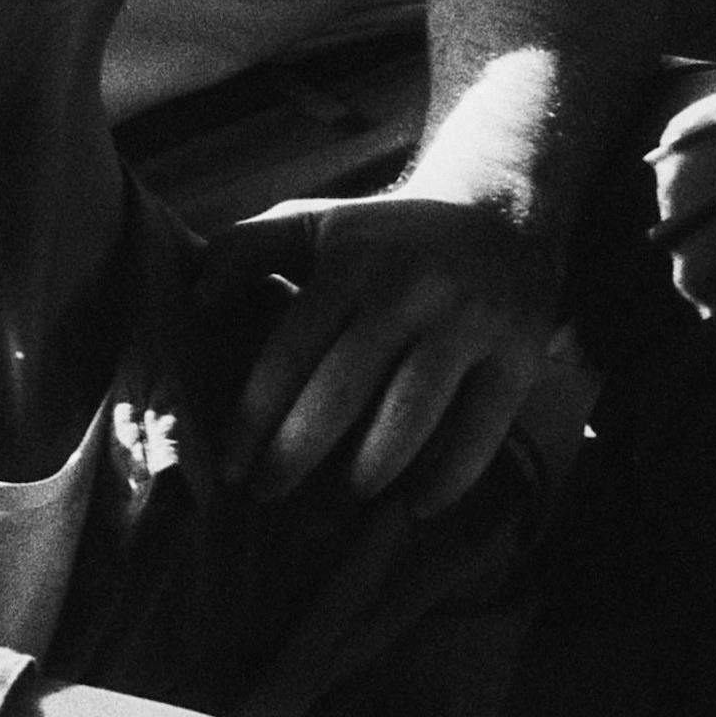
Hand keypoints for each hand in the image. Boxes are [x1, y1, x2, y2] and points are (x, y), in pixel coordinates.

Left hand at [217, 192, 561, 504]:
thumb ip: (247, 250)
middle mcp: (409, 291)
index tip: (231, 467)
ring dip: (369, 473)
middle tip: (269, 496)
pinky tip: (416, 506)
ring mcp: (468, 324)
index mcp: (351, 263)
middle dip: (296, 456)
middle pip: (341, 394)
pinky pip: (479, 433)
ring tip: (343, 499)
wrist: (501, 210)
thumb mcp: (316, 223)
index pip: (290, 353)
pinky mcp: (518, 354)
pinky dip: (446, 480)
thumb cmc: (387, 236)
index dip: (254, 419)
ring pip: (409, 419)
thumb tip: (197, 301)